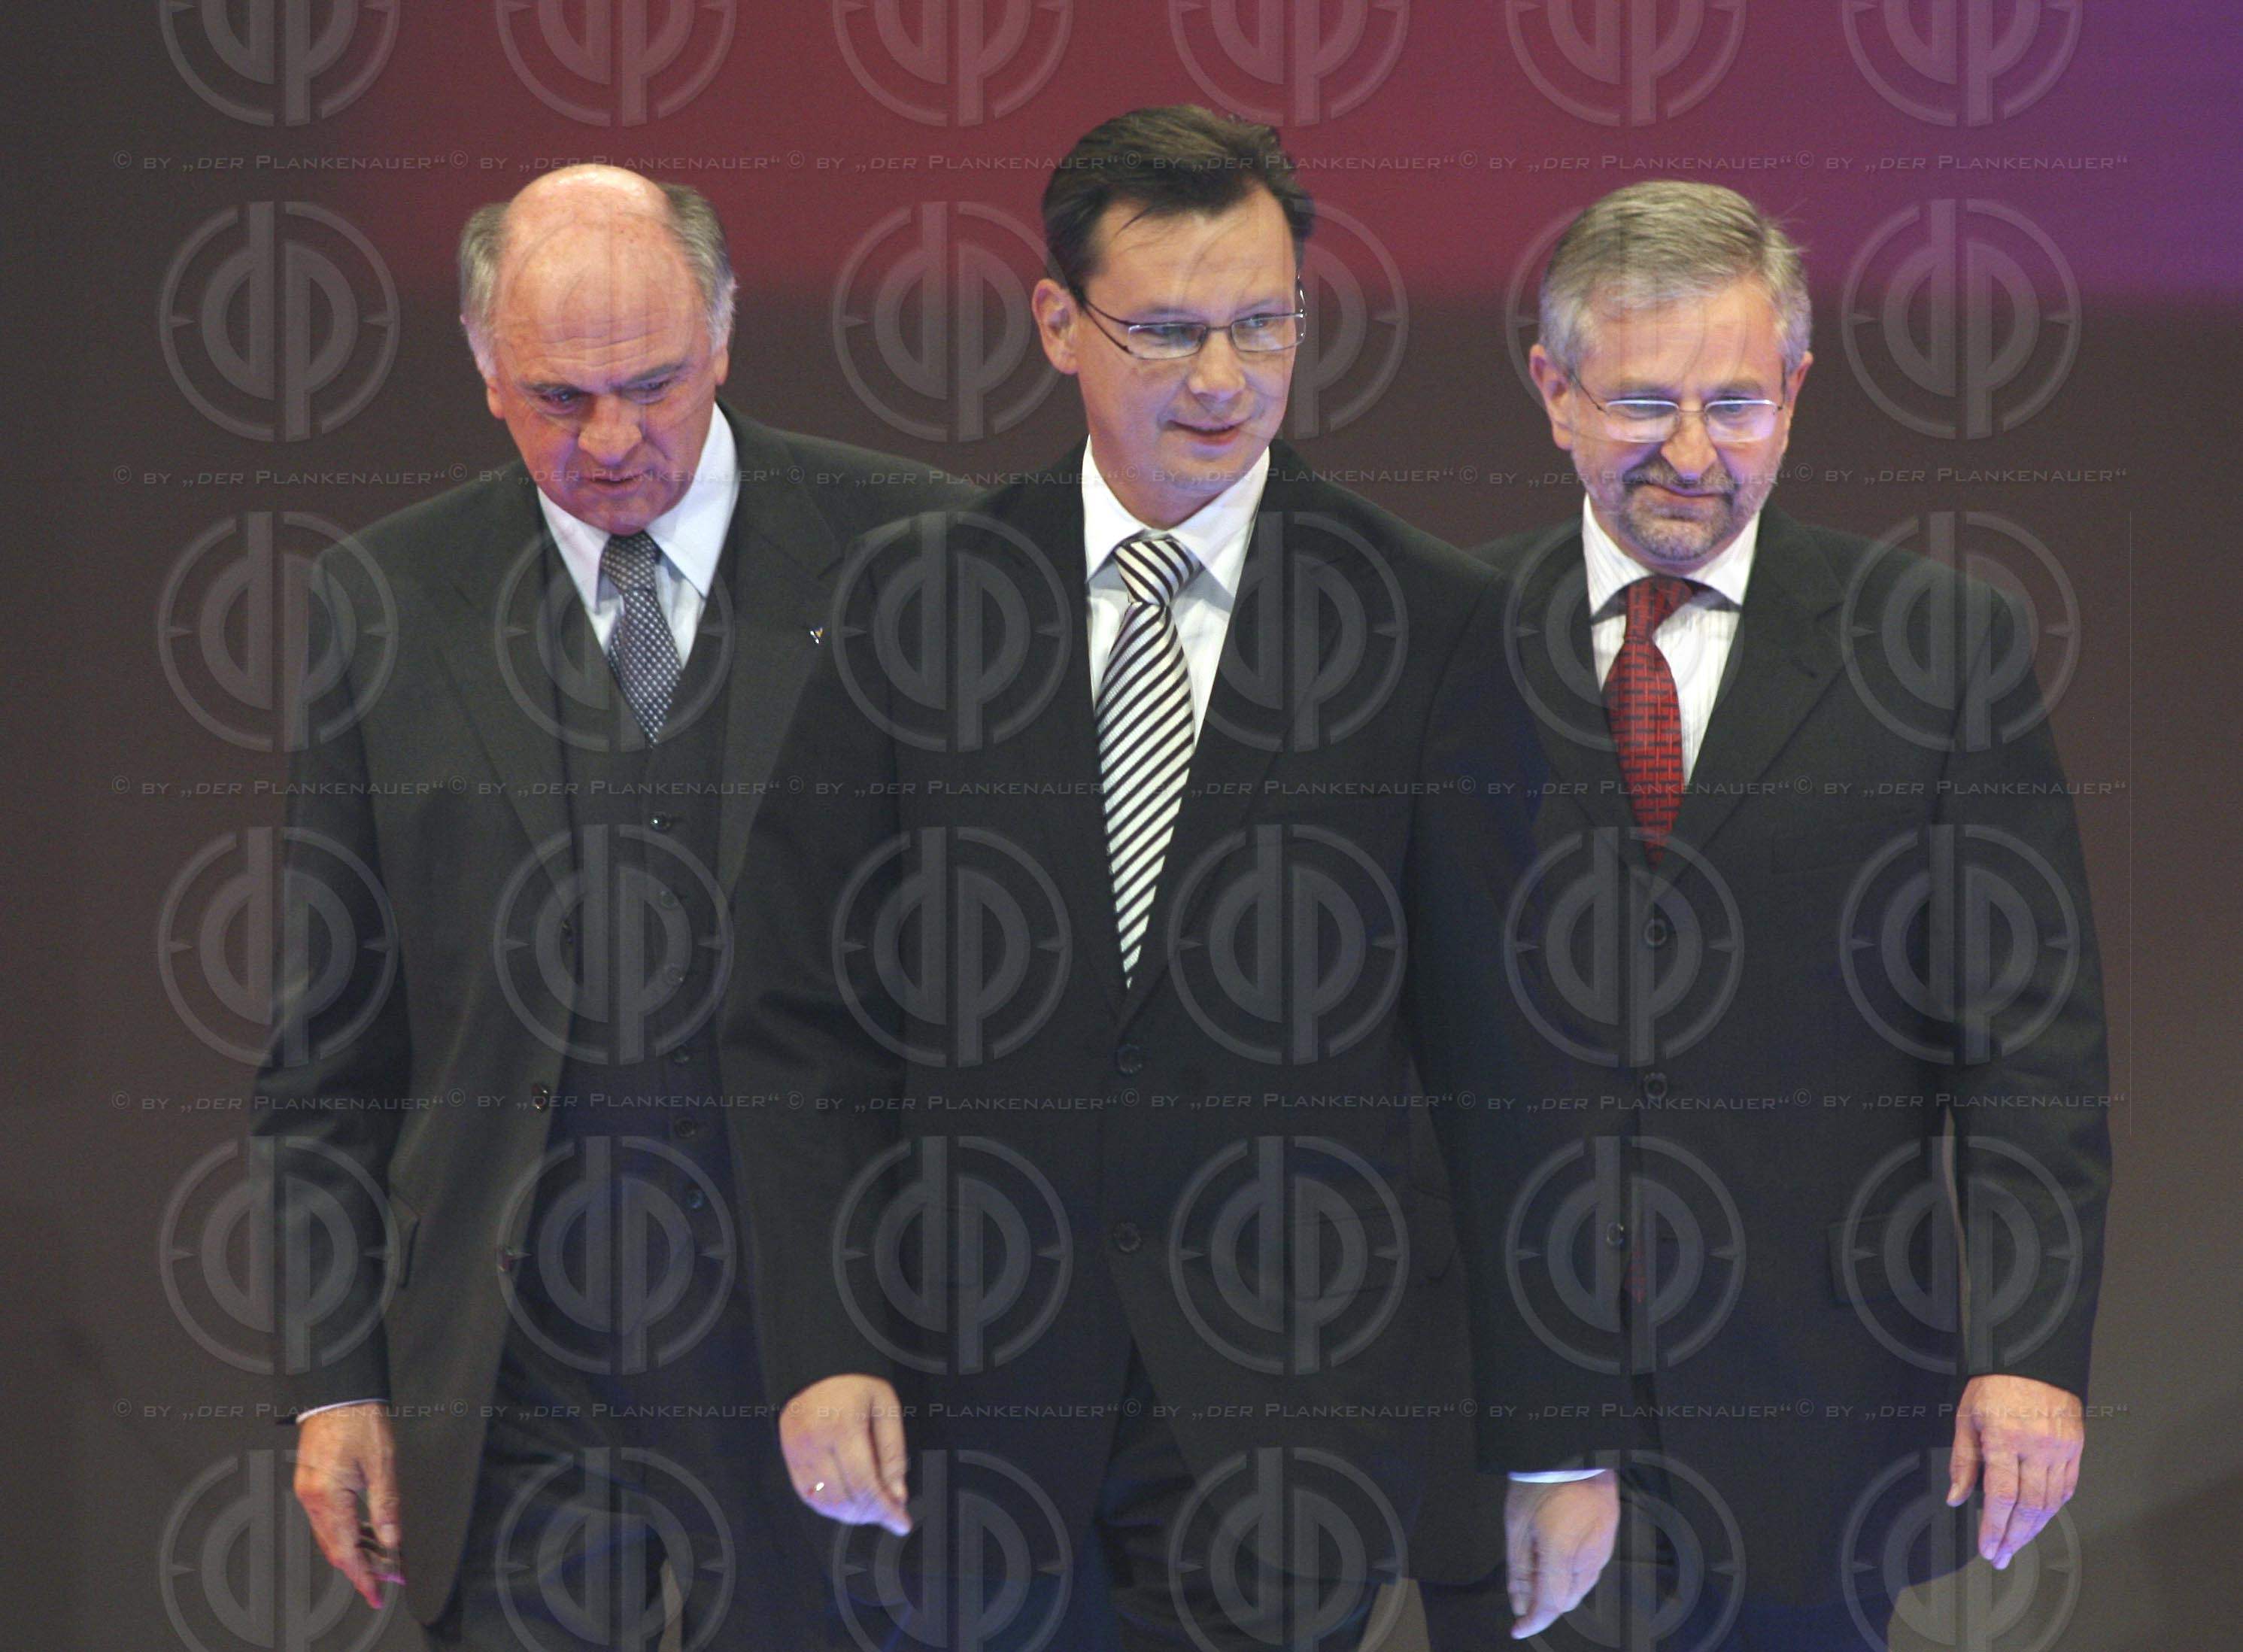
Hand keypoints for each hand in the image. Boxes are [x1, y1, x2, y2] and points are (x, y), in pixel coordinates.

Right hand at [293, 1402, 403, 1609]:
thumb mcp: (383, 1464)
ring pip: (330, 1537)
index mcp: (328, 1497)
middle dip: (362, 1568)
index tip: (379, 1593)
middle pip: (336, 1549)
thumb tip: (392, 1541)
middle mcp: (312, 1499)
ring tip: (383, 1560)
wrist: (337, 1393)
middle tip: (389, 1578)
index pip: (347, 1551)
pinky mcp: (311, 1485)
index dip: (364, 1576)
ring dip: (355, 1552)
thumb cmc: (359, 1420)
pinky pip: (327, 1520)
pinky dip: (346, 1533)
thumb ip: (387, 1508)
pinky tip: (366, 1536)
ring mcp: (308, 1493)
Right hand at [780, 1375, 910, 1534]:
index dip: (885, 1509)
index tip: (902, 1522)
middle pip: (845, 1499)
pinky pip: (811, 1497)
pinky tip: (851, 1503)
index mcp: (842, 1426)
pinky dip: (833, 1508)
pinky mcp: (791, 1461)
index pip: (864, 1483)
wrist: (814, 1372)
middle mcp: (815, 1443)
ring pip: (827, 1504)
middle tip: (891, 1512)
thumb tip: (897, 1495)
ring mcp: (798, 1454)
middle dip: (872, 1514)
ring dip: (853, 1515)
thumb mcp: (885, 1406)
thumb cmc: (854, 1387)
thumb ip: (893, 1451)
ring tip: (873, 1507)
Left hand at [1505, 1469, 1617, 1637]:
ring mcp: (1605, 1545)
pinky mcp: (1611, 1536)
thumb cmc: (1540, 1479)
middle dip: (1544, 1596)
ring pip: (1580, 1583)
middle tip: (1525, 1572)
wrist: (1570, 1445)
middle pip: (1567, 1598)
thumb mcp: (1516, 1524)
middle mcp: (1590, 1553)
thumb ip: (1519, 1570)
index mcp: (1562, 1548)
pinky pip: (1591, 1564)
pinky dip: (1573, 1565)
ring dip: (1559, 1581)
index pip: (1551, 1603)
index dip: (1533, 1620)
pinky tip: (1558, 1541)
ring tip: (1541, 1547)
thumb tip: (1520, 1604)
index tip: (1519, 1628)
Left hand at [1947, 1374, 2083, 1568]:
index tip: (1988, 1548)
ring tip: (2017, 1543)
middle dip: (2013, 1538)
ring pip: (2050, 1502)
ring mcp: (2060, 1448)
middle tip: (2001, 1556)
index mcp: (2004, 1437)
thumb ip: (1963, 1461)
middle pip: (2028, 1507)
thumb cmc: (1994, 1384)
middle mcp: (2036, 1445)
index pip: (2000, 1497)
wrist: (2031, 1357)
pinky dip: (2053, 1508)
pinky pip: (2067, 1487)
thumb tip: (1957, 1497)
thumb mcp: (1966, 1417)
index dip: (1994, 1529)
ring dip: (2033, 1529)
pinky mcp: (2075, 1446)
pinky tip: (2040, 1518)